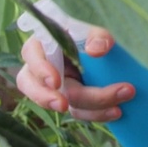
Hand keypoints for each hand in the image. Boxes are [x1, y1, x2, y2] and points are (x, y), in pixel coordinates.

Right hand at [15, 28, 134, 121]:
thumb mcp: (94, 33)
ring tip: (115, 108)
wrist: (103, 55)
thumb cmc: (91, 38)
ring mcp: (53, 89)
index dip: (40, 69)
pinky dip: (97, 113)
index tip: (55, 82)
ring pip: (60, 104)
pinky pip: (77, 111)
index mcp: (43, 44)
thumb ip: (97, 36)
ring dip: (86, 108)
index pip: (31, 54)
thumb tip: (96, 50)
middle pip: (35, 87)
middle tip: (63, 105)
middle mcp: (41, 68)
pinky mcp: (67, 102)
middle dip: (50, 99)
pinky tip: (116, 111)